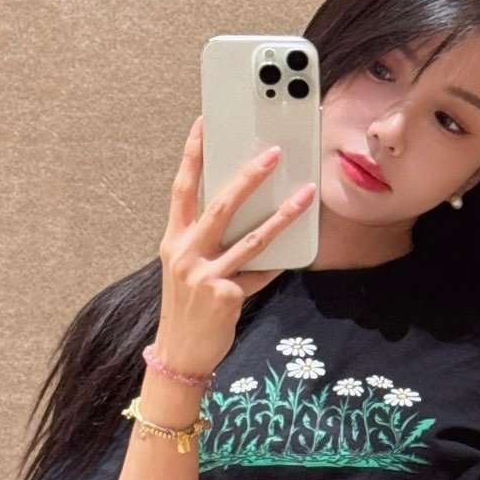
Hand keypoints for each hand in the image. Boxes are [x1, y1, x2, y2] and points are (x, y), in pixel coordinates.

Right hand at [154, 115, 316, 375]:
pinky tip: (291, 260)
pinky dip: (276, 268)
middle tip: (273, 153)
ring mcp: (205, 274)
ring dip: (283, 215)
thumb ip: (206, 242)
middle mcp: (185, 253)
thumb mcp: (187, 269)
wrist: (180, 354)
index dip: (192, 155)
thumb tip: (244, 212)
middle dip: (249, 176)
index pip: (182, 189)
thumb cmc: (188, 308)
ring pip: (251, 238)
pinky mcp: (225, 294)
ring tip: (306, 195)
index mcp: (173, 241)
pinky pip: (260, 274)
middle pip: (221, 205)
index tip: (203, 124)